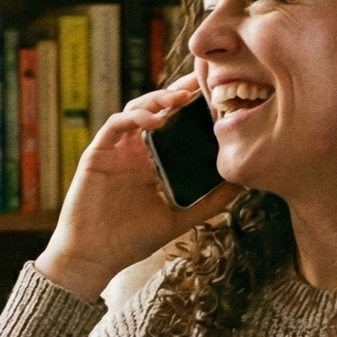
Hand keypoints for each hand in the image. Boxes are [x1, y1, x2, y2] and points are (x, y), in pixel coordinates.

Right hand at [34, 73, 242, 299]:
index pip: (175, 124)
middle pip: (157, 109)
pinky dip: (136, 117)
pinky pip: (116, 124)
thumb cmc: (132, 240)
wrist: (93, 258)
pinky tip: (156, 120)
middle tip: (202, 78)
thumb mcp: (179, 218)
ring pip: (136, 109)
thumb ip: (209, 202)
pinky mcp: (98, 153)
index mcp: (153, 161)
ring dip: (158, 99)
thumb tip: (243, 184)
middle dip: (178, 90)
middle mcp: (134, 150)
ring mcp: (115, 150)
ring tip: (181, 97)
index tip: (216, 93)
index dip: (192, 106)